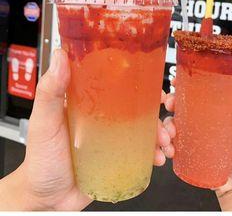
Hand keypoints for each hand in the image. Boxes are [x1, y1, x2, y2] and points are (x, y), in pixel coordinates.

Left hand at [10, 49, 170, 210]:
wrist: (47, 198)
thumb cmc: (41, 158)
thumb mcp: (45, 121)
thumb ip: (50, 91)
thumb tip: (60, 56)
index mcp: (90, 102)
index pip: (119, 85)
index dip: (141, 82)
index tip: (155, 84)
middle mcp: (104, 117)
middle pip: (139, 107)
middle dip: (158, 111)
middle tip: (166, 118)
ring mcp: (113, 138)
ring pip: (145, 129)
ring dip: (162, 132)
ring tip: (165, 141)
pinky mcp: (118, 158)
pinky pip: (142, 152)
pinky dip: (155, 152)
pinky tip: (158, 157)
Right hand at [163, 84, 231, 192]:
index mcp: (213, 110)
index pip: (195, 92)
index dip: (182, 85)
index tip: (176, 82)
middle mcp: (200, 120)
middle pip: (178, 105)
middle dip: (169, 103)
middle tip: (171, 106)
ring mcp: (191, 135)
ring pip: (169, 124)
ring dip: (164, 126)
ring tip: (170, 136)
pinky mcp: (186, 151)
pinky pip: (169, 144)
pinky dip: (165, 145)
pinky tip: (170, 149)